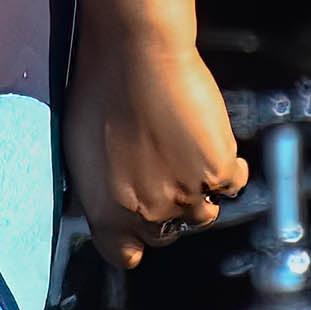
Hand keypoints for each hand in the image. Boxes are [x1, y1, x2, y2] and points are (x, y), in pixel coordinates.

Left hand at [64, 23, 247, 266]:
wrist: (134, 53)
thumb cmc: (98, 90)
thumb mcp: (77, 149)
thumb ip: (95, 188)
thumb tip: (101, 205)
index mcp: (107, 213)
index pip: (123, 255)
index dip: (132, 243)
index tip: (137, 229)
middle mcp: (147, 215)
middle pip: (166, 233)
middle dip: (165, 210)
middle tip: (162, 171)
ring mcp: (186, 196)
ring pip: (203, 214)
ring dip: (198, 190)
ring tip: (185, 152)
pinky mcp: (218, 170)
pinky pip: (233, 182)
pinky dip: (229, 166)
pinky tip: (212, 141)